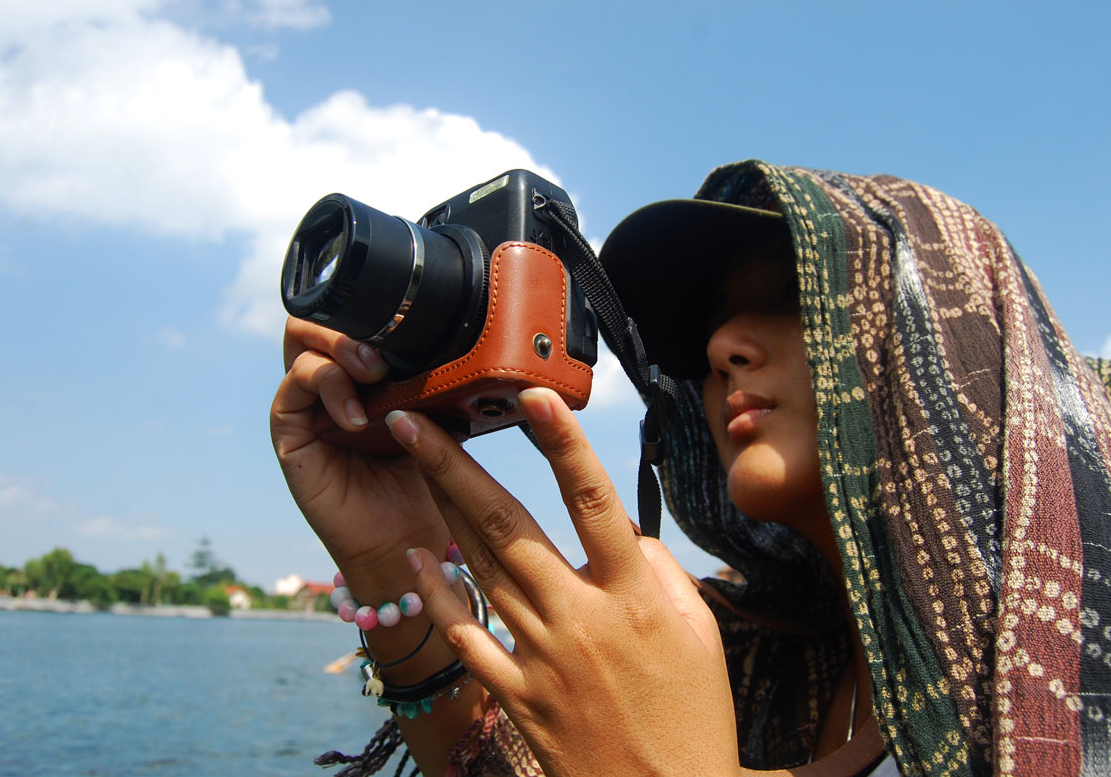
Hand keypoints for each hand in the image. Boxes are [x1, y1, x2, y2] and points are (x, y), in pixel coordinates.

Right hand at [270, 317, 445, 578]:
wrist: (407, 536)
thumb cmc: (425, 477)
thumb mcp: (437, 413)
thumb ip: (434, 377)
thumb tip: (458, 340)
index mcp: (359, 371)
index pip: (347, 317)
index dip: (370, 312)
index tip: (408, 326)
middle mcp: (326, 382)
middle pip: (314, 319)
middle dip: (347, 324)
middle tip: (382, 354)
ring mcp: (304, 404)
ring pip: (301, 344)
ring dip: (339, 351)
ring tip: (373, 376)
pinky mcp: (288, 432)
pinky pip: (292, 389)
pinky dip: (328, 389)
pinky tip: (358, 418)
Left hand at [388, 387, 738, 776]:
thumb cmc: (693, 714)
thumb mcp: (699, 632)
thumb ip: (657, 572)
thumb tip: (623, 534)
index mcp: (632, 596)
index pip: (594, 501)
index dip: (563, 444)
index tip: (534, 397)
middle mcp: (579, 617)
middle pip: (508, 526)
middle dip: (453, 466)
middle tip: (412, 420)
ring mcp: (540, 657)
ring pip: (480, 568)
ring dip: (440, 509)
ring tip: (410, 462)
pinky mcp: (517, 694)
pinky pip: (469, 637)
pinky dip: (440, 597)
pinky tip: (418, 559)